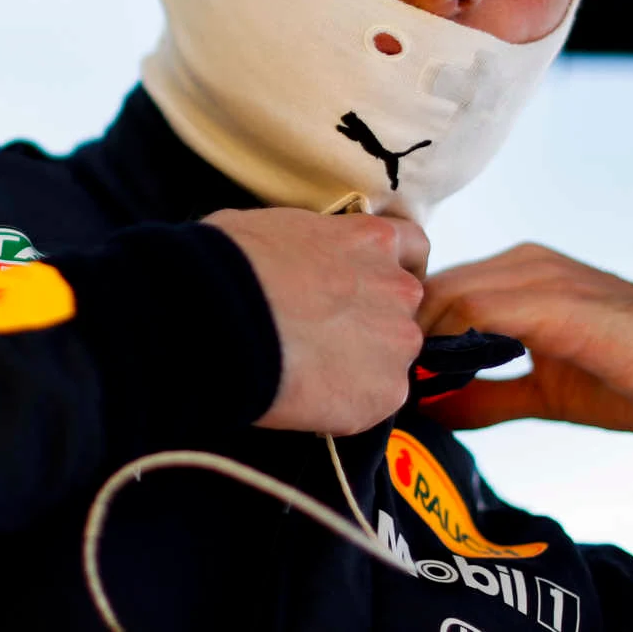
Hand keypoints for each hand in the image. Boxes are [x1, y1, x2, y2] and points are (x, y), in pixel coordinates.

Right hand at [203, 208, 427, 435]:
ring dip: (361, 367)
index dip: (387, 271)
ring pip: (390, 360)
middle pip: (402, 311)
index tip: (363, 287)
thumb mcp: (275, 227)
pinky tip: (308, 398)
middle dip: (371, 324)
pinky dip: (347, 404)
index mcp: (373, 239)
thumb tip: (293, 263)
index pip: (412, 248)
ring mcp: (398, 342)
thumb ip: (309, 247)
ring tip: (310, 374)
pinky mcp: (386, 393)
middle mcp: (399, 287)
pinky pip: (373, 402)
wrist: (220, 317)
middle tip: (324, 339)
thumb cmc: (230, 264)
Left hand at [415, 243, 632, 431]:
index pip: (437, 293)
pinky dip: (450, 346)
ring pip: (446, 295)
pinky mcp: (552, 299)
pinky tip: (442, 384)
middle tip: (393, 392)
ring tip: (412, 394)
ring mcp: (537, 274)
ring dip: (422, 345)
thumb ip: (489, 396)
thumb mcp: (546, 391)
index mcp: (519, 274)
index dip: (410, 338)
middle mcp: (522, 262)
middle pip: (431, 290)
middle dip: (406, 342)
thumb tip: (432, 412)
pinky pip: (478, 310)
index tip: (396, 383)